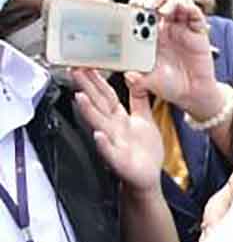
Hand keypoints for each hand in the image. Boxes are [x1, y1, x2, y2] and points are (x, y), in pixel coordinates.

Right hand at [70, 68, 164, 193]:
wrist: (148, 176)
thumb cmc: (144, 149)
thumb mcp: (144, 119)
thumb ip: (139, 99)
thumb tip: (136, 77)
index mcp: (120, 118)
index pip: (107, 95)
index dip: (97, 80)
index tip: (86, 65)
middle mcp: (114, 128)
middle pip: (99, 105)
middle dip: (87, 88)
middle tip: (74, 72)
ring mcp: (115, 143)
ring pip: (99, 125)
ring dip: (89, 112)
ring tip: (80, 98)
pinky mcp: (119, 160)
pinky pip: (109, 151)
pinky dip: (103, 143)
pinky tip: (97, 135)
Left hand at [133, 0, 221, 121]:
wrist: (191, 93)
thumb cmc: (168, 85)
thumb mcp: (146, 81)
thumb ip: (135, 78)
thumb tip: (127, 74)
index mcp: (149, 36)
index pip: (142, 13)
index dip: (137, 6)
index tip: (132, 7)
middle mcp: (165, 28)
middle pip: (160, 1)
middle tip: (147, 5)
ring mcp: (182, 28)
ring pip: (177, 2)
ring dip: (170, 1)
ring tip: (163, 10)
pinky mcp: (198, 30)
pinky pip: (195, 13)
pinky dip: (189, 7)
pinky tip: (183, 9)